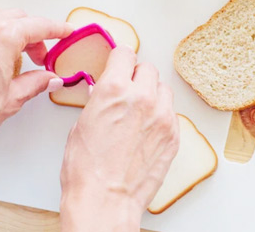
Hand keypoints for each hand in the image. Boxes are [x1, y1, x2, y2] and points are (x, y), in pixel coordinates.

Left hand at [0, 3, 71, 179]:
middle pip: (18, 18)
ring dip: (6, 24)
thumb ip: (36, 82)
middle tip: (38, 56)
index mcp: (3, 38)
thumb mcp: (12, 99)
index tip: (65, 31)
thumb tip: (50, 78)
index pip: (40, 26)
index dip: (57, 29)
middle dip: (33, 34)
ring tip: (10, 45)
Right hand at [60, 45, 178, 231]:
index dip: (120, 58)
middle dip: (136, 76)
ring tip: (140, 111)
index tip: (119, 63)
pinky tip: (147, 130)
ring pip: (163, 89)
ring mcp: (162, 116)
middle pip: (147, 68)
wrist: (105, 201)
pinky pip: (171, 113)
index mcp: (113, 90)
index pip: (125, 53)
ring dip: (152, 94)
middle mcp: (142, 98)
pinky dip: (161, 116)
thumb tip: (103, 92)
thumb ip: (98, 101)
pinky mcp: (173, 134)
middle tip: (128, 89)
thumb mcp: (81, 125)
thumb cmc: (86, 170)